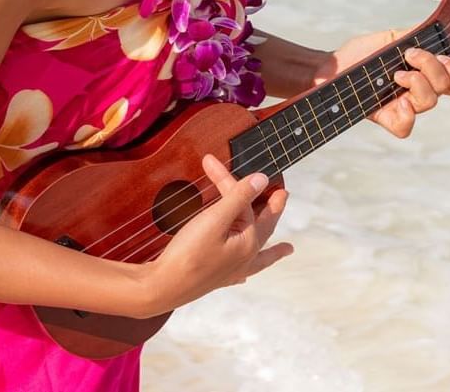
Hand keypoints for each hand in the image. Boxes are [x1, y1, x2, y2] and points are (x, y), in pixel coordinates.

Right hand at [138, 153, 291, 315]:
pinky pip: (241, 274)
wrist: (162, 288)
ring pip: (259, 256)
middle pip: (264, 227)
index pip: (242, 201)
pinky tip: (245, 276)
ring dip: (272, 250)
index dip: (226, 179)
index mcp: (249, 242)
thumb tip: (263, 179)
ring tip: (287, 249)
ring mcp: (231, 271)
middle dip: (273, 209)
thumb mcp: (214, 219)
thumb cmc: (188, 255)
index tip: (211, 161)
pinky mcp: (216, 280)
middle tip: (283, 195)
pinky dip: (248, 271)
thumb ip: (238, 197)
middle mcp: (245, 258)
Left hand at [312, 28, 449, 138]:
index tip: (442, 56)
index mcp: (425, 74)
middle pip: (448, 88)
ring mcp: (404, 106)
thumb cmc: (361, 53)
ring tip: (395, 74)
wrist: (332, 66)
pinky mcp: (386, 118)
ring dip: (416, 82)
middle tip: (410, 56)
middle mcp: (418, 92)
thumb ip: (416, 36)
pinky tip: (397, 101)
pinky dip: (406, 114)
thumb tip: (437, 29)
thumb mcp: (392, 38)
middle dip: (433, 67)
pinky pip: (405, 128)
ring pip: (430, 102)